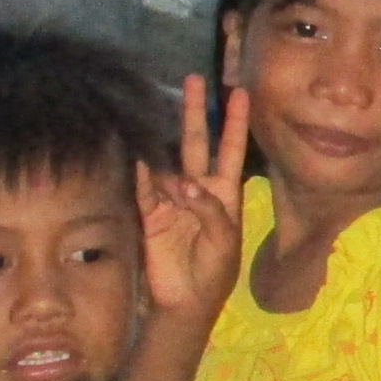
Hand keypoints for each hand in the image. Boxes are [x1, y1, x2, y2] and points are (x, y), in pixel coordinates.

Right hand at [137, 77, 248, 322]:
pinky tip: (140, 158)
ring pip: (169, 164)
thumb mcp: (225, 241)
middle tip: (195, 79)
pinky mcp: (150, 214)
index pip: (230, 150)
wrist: (186, 302)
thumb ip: (210, 210)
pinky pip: (144, 189)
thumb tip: (185, 184)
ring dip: (169, 157)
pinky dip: (143, 175)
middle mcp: (197, 190)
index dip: (235, 122)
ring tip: (172, 166)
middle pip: (196, 143)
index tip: (240, 92)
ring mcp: (172, 199)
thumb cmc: (214, 272)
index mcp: (224, 194)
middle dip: (195, 112)